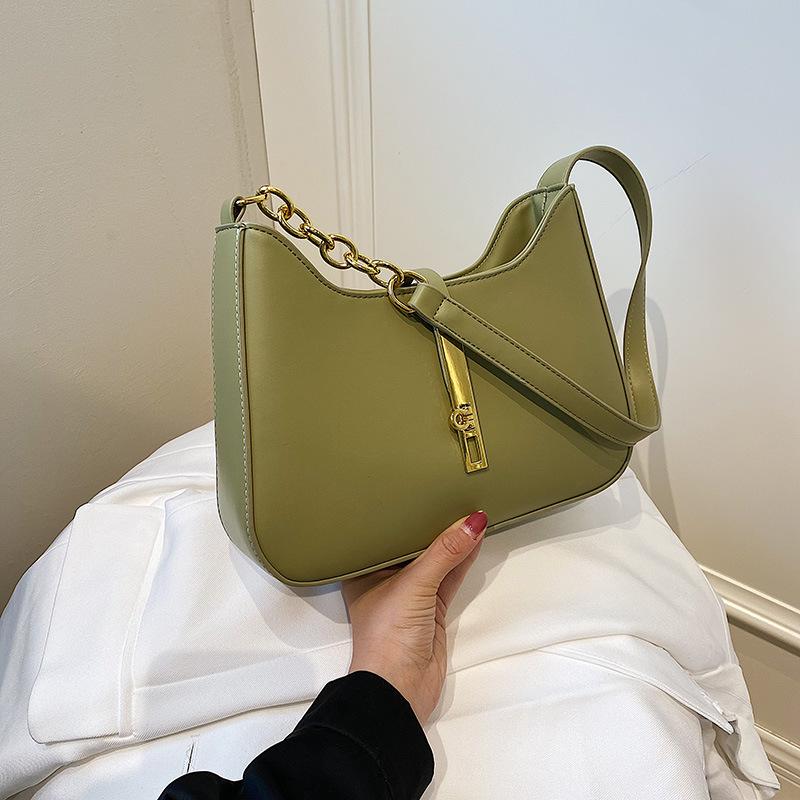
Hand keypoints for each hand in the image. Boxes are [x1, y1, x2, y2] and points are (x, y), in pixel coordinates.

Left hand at [341, 510, 487, 723]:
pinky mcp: (432, 609)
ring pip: (434, 560)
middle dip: (429, 523)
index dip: (400, 511)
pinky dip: (462, 559)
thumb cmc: (387, 636)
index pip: (383, 533)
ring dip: (452, 540)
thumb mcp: (415, 585)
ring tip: (469, 509)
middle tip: (448, 490)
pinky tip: (474, 538)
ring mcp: (410, 596)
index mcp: (363, 570)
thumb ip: (445, 553)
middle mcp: (384, 580)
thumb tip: (473, 521)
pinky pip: (449, 576)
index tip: (418, 485)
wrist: (399, 692)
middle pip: (411, 545)